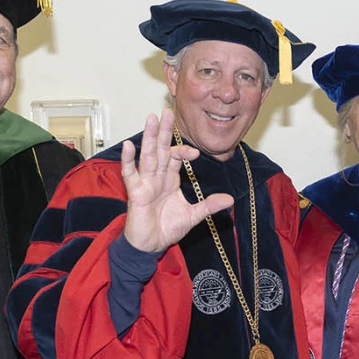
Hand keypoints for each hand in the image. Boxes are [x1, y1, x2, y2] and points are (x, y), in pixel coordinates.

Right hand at [121, 109, 234, 252]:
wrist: (151, 246)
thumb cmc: (166, 229)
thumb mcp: (192, 216)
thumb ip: (208, 206)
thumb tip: (230, 199)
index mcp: (169, 179)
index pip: (175, 157)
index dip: (184, 151)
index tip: (196, 153)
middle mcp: (156, 177)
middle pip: (160, 149)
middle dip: (163, 131)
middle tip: (167, 111)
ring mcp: (145, 183)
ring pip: (147, 155)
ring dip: (149, 137)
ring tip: (151, 119)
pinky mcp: (135, 193)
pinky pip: (130, 174)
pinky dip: (128, 160)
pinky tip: (129, 145)